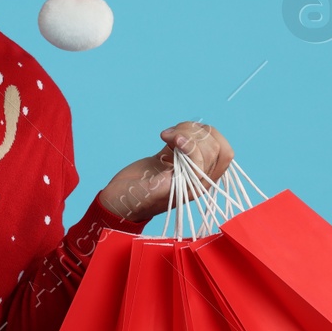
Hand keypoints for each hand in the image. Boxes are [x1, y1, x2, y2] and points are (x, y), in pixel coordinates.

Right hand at [97, 120, 233, 221]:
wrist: (115, 200)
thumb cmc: (128, 202)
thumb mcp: (144, 195)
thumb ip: (161, 185)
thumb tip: (175, 171)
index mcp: (194, 188)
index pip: (213, 159)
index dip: (196, 145)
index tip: (174, 140)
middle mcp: (196, 177)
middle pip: (216, 146)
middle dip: (195, 134)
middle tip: (171, 136)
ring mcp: (187, 165)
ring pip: (207, 139)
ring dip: (190, 129)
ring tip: (168, 134)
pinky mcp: (175, 155)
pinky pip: (192, 136)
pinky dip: (183, 129)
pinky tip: (166, 135)